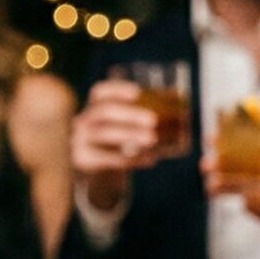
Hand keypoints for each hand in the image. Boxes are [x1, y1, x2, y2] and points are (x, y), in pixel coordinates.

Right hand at [70, 80, 162, 213]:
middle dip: (129, 114)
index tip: (138, 93)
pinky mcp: (84, 160)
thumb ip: (140, 115)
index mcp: (92, 107)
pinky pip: (108, 159)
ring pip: (104, 134)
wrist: (90, 169)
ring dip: (130, 134)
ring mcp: (80, 141)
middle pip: (103, 112)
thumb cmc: (113, 141)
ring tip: (153, 138)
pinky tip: (150, 159)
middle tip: (153, 120)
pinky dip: (131, 159)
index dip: (117, 90)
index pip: (99, 93)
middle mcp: (83, 121)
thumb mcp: (119, 126)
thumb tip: (179, 101)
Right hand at [205, 142, 259, 244]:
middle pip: (233, 162)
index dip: (229, 137)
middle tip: (207, 165)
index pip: (246, 140)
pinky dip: (248, 204)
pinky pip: (248, 205)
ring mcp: (257, 188)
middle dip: (218, 162)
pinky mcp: (258, 207)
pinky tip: (255, 204)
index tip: (213, 137)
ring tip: (211, 187)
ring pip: (233, 184)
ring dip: (220, 184)